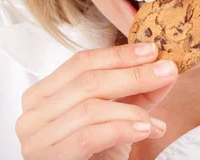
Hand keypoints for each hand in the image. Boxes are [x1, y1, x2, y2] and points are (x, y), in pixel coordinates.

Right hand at [15, 42, 178, 159]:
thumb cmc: (92, 157)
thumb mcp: (113, 118)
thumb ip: (134, 94)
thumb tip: (164, 71)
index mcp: (43, 94)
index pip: (81, 62)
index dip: (118, 55)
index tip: (152, 50)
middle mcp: (33, 113)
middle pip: (87, 82)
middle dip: (132, 74)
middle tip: (166, 71)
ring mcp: (37, 137)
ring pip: (90, 108)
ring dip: (131, 110)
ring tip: (156, 122)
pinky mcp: (48, 159)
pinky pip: (89, 136)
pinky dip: (121, 130)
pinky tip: (144, 131)